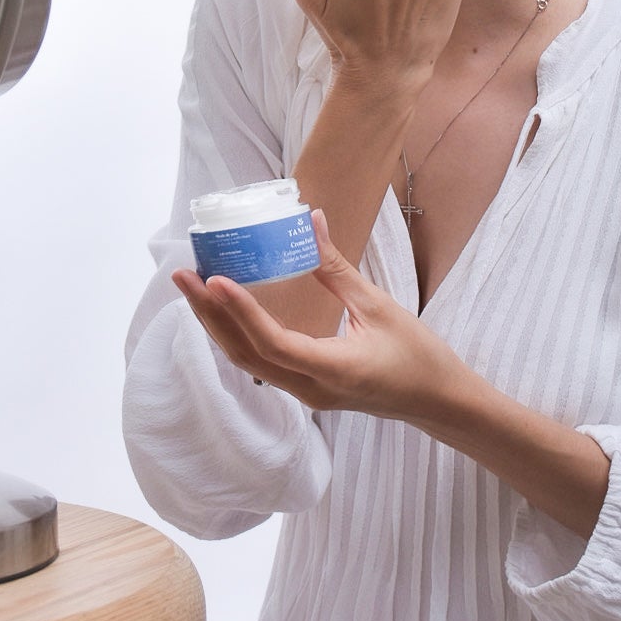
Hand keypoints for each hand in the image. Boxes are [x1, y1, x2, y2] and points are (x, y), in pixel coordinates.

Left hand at [172, 210, 466, 421]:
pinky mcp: (306, 388)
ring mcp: (305, 393)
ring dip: (218, 325)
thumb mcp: (379, 306)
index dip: (240, 311)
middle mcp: (310, 389)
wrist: (436, 400)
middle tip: (184, 276)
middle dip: (210, 315)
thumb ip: (337, 268)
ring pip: (248, 362)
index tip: (215, 279)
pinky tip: (224, 310)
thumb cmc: (416, 354)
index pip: (272, 343)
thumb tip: (311, 220)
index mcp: (332, 370)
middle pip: (245, 355)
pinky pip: (261, 362)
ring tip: (194, 288)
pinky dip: (237, 334)